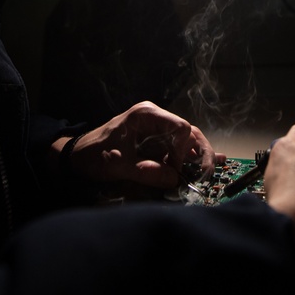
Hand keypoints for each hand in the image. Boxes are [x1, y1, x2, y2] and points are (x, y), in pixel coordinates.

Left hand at [60, 101, 221, 188]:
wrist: (77, 157)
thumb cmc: (93, 155)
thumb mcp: (118, 164)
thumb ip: (145, 171)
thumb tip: (174, 179)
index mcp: (147, 115)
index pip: (180, 127)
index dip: (183, 151)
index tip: (176, 170)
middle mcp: (156, 119)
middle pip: (189, 132)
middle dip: (200, 152)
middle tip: (206, 174)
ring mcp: (158, 130)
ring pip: (189, 140)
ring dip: (198, 158)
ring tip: (207, 175)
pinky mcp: (157, 143)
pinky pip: (180, 147)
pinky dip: (193, 157)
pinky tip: (216, 161)